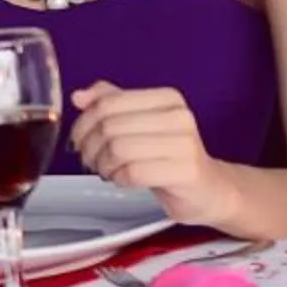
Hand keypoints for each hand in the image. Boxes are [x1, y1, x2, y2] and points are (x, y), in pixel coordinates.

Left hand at [68, 84, 247, 232]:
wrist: (208, 190)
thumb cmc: (168, 156)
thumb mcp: (140, 123)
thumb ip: (111, 104)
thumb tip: (78, 97)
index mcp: (167, 98)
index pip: (108, 102)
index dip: (84, 123)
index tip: (81, 140)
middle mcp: (179, 116)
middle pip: (110, 127)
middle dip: (90, 148)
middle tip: (91, 161)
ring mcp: (185, 144)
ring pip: (119, 149)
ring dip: (103, 165)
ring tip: (108, 171)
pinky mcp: (185, 172)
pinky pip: (133, 172)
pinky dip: (119, 178)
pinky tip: (123, 180)